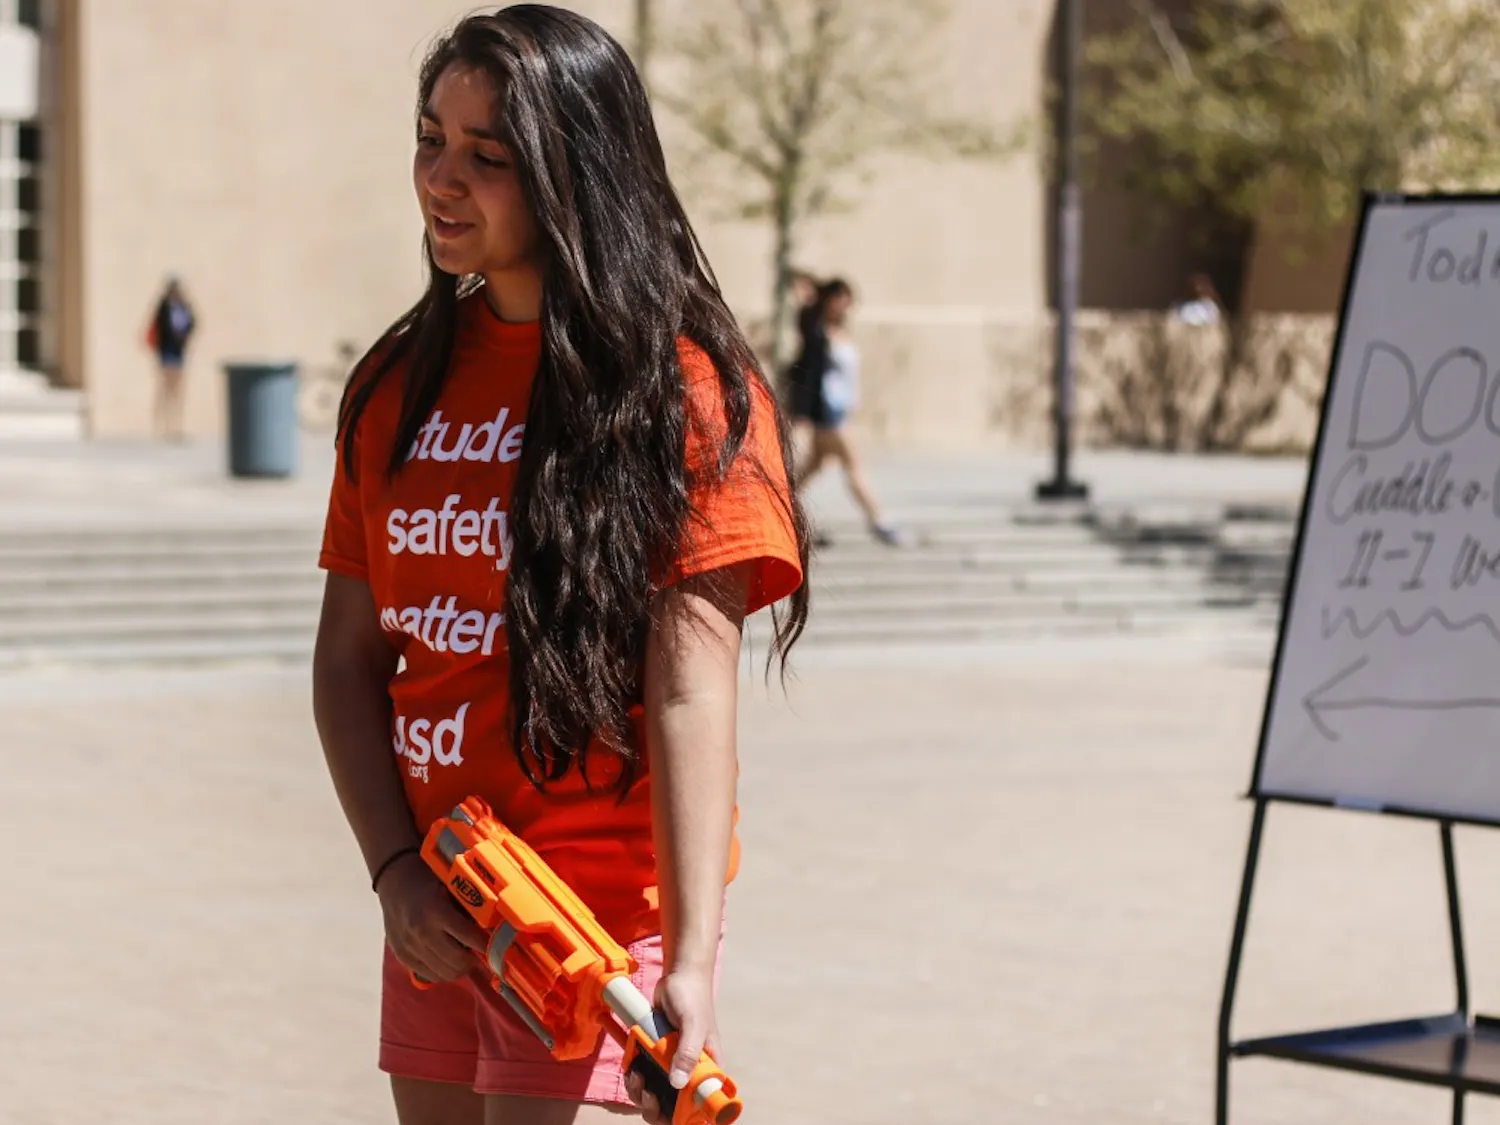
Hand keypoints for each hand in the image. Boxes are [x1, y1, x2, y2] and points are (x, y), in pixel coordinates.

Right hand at [376, 852, 486, 982]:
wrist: (394, 879)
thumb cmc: (428, 879)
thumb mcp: (451, 886)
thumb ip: (468, 907)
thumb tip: (493, 927)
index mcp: (436, 911)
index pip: (470, 937)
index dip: (486, 945)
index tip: (498, 946)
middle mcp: (422, 932)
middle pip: (458, 962)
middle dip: (475, 961)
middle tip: (481, 953)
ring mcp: (410, 946)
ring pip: (445, 973)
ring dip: (460, 968)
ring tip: (467, 957)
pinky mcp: (402, 956)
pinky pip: (429, 975)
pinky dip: (443, 972)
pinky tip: (449, 961)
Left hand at [625, 966, 720, 1124]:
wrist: (678, 977)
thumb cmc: (692, 998)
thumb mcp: (693, 1024)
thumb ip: (687, 1053)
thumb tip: (677, 1084)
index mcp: (708, 1069)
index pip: (703, 1106)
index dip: (688, 1117)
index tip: (670, 1112)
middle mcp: (690, 1071)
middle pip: (674, 1106)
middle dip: (656, 1107)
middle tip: (647, 1092)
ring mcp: (671, 1065)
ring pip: (655, 1095)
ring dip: (641, 1094)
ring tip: (635, 1076)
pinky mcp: (655, 1057)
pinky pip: (644, 1078)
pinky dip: (634, 1078)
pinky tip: (630, 1069)